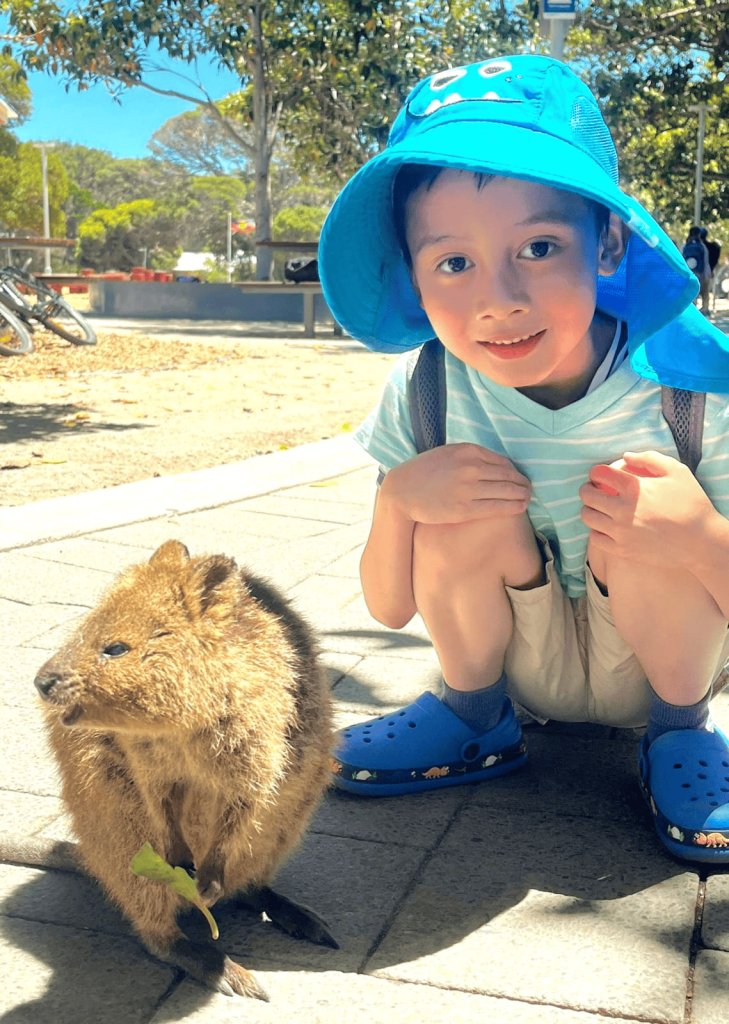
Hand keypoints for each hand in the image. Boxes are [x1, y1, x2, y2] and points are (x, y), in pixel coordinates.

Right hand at [383, 443, 530, 524]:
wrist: (401, 490)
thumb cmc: (424, 472)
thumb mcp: (447, 454)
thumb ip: (469, 456)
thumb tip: (494, 464)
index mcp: (467, 450)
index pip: (502, 461)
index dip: (515, 471)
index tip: (519, 478)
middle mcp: (470, 467)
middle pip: (508, 475)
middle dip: (522, 483)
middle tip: (529, 489)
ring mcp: (468, 488)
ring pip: (506, 491)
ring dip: (522, 495)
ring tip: (528, 499)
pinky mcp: (464, 508)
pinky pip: (497, 507)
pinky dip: (513, 507)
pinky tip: (521, 508)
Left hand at [579, 450, 719, 569]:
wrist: (701, 542)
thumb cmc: (691, 504)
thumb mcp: (677, 472)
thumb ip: (650, 458)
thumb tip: (625, 456)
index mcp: (634, 487)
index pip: (598, 473)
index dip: (596, 472)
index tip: (600, 476)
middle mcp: (623, 509)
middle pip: (587, 495)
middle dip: (588, 489)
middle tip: (594, 490)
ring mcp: (620, 532)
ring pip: (587, 517)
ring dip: (590, 509)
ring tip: (599, 508)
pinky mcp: (622, 550)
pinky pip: (595, 538)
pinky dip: (597, 530)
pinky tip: (606, 527)